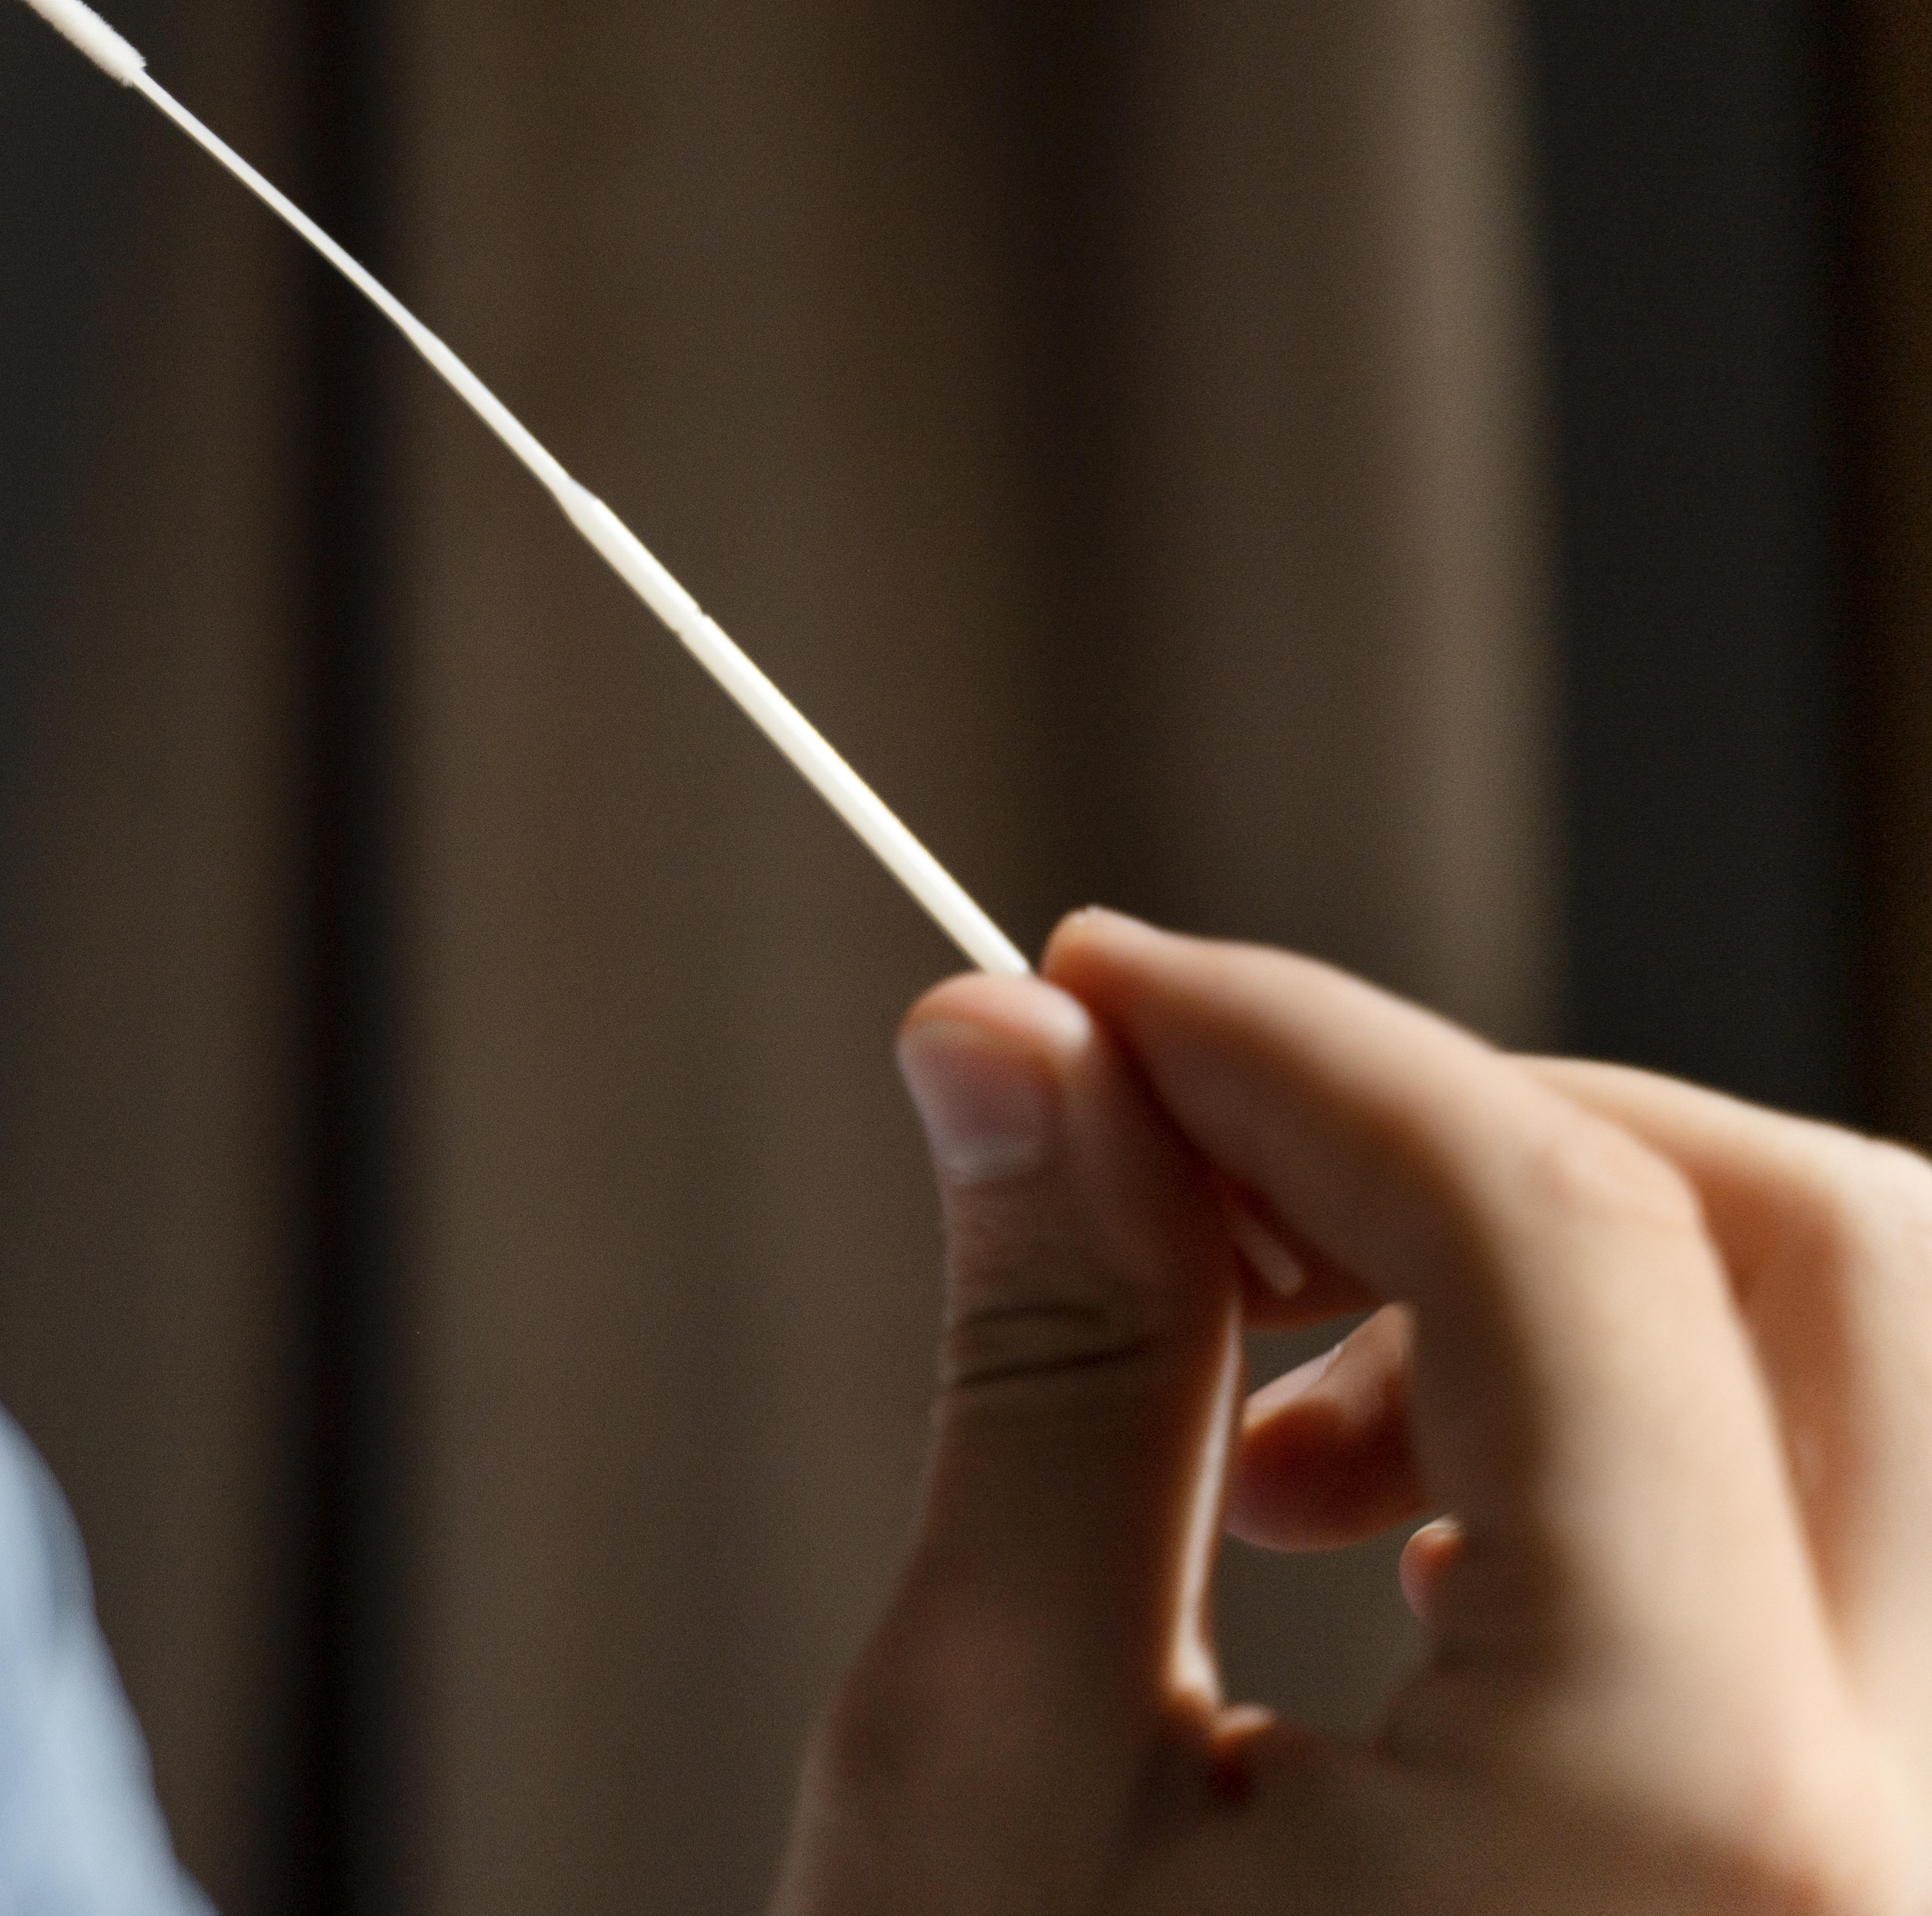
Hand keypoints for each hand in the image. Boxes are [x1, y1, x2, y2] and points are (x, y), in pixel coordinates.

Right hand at [774, 911, 1931, 1914]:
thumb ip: (1053, 1382)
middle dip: (1497, 1138)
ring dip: (1590, 1301)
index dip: (1303, 1049)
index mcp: (1687, 1821)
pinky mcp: (1876, 1905)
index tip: (1102, 993)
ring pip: (1892, 1395)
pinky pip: (1885, 1581)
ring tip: (1290, 1445)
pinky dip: (1667, 1469)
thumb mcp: (980, 1783)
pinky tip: (1429, 1570)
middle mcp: (1913, 1863)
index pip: (1562, 1239)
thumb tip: (1016, 1043)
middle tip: (1210, 1185)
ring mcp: (1930, 1883)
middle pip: (1834, 1257)